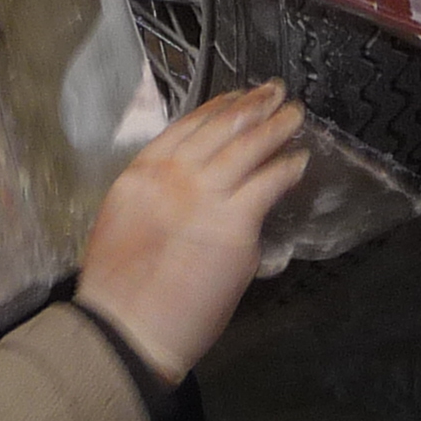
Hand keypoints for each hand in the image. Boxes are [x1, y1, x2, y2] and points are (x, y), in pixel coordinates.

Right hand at [74, 82, 306, 380]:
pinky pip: (270, 182)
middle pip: (223, 126)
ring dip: (277, 125)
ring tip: (294, 115)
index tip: (237, 97)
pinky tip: (299, 160)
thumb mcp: (122, 221)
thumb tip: (192, 189)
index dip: (218, 107)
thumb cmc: (121, 292)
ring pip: (250, 145)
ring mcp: (206, 195)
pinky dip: (287, 167)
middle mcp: (174, 174)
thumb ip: (157, 196)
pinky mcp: (236, 223)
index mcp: (142, 173)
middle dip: (254, 105)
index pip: (187, 125)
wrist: (126, 328)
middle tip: (276, 92)